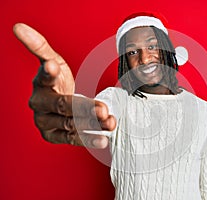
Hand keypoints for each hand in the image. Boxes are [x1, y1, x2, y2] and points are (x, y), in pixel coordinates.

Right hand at [14, 23, 115, 147]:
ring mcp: (46, 122)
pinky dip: (88, 139)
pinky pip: (72, 138)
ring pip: (70, 124)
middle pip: (63, 106)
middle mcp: (40, 104)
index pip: (44, 78)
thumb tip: (19, 27)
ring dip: (91, 124)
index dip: (48, 73)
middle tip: (103, 109)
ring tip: (110, 123)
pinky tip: (102, 139)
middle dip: (84, 107)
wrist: (57, 104)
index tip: (53, 66)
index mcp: (40, 84)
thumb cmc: (57, 81)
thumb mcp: (52, 61)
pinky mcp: (53, 136)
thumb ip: (40, 47)